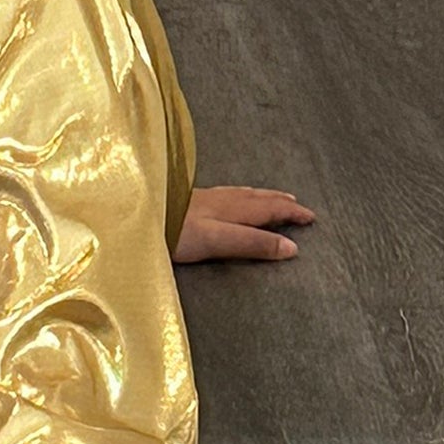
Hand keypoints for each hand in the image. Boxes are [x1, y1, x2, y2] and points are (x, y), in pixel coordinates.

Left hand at [172, 184, 315, 264]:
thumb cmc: (171, 232)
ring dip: (260, 197)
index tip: (311, 217)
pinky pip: (224, 195)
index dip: (290, 213)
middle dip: (278, 202)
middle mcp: (218, 200)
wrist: (132, 219)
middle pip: (255, 199)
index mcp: (230, 209)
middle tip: (297, 205)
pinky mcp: (185, 201)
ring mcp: (201, 199)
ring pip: (239, 195)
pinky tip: (228, 199)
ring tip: (272, 198)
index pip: (268, 209)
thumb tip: (290, 247)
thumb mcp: (217, 240)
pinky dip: (239, 196)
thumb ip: (252, 244)